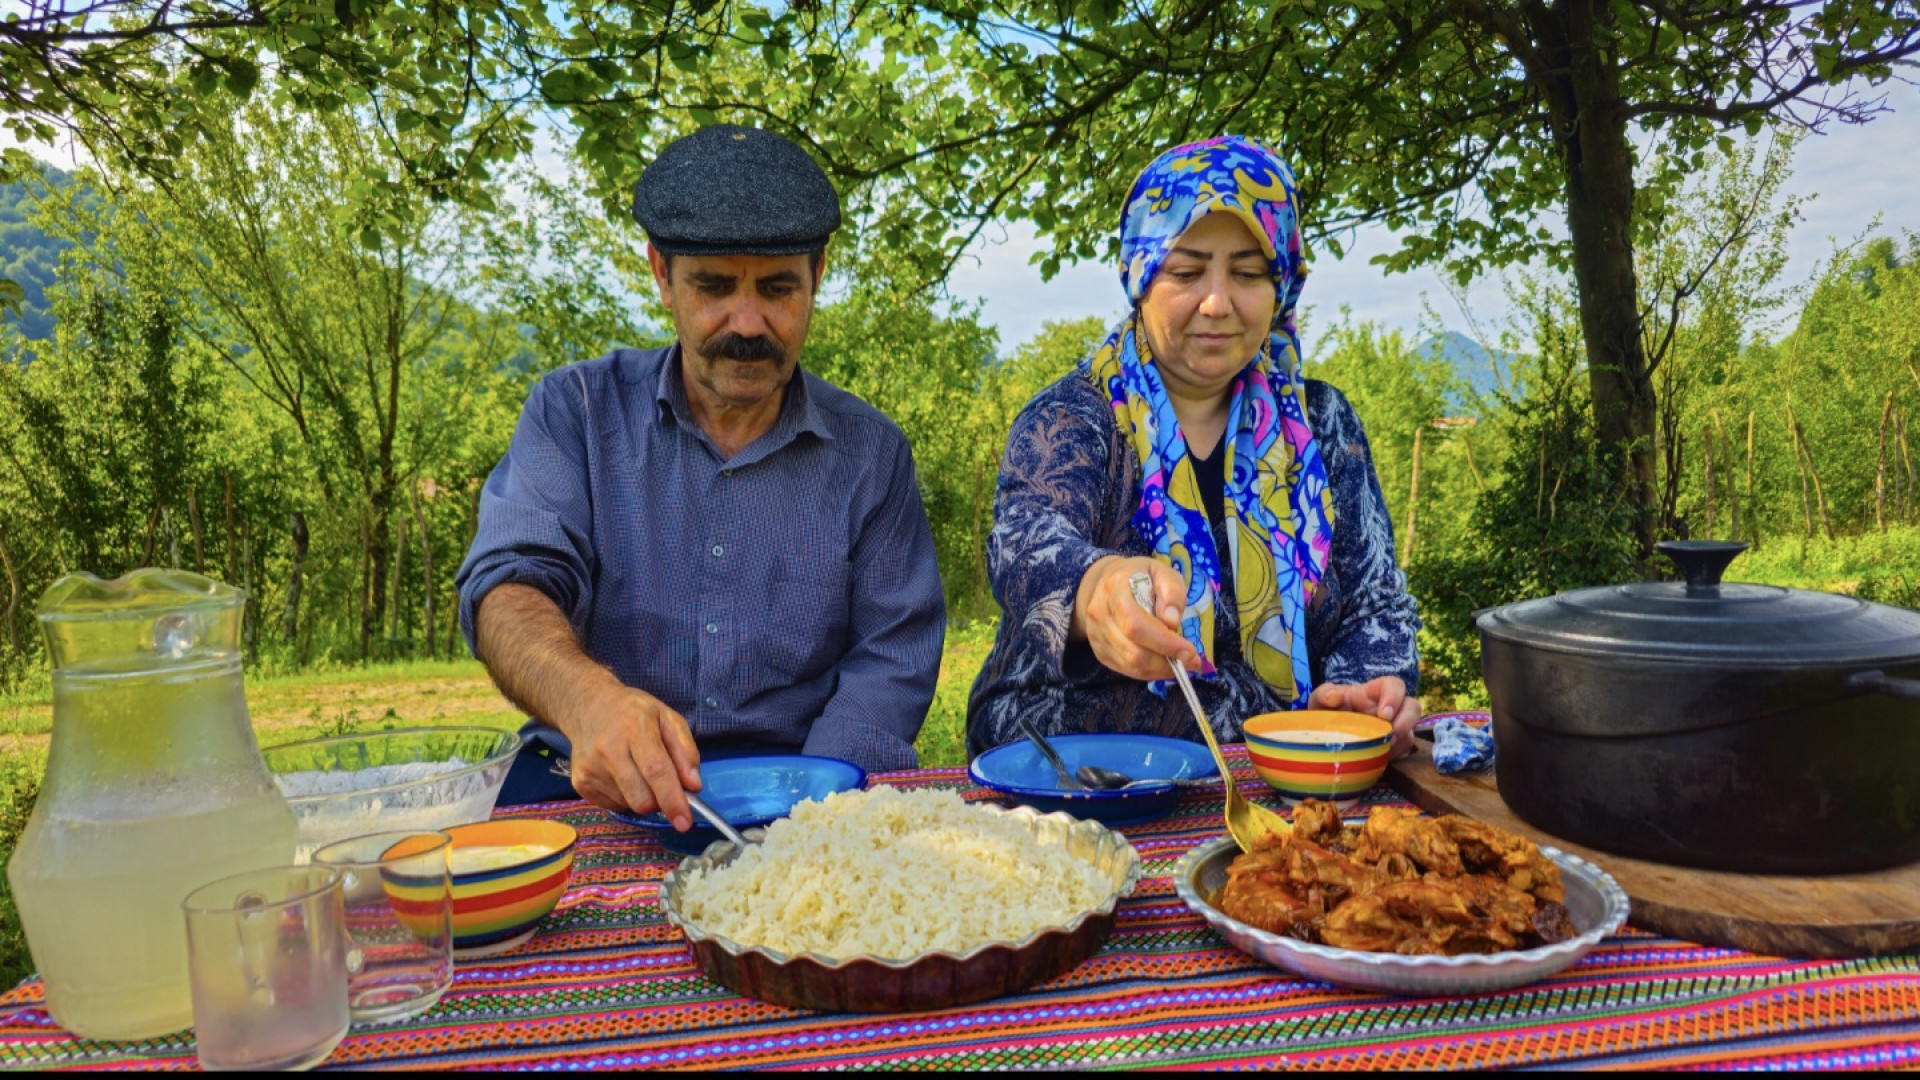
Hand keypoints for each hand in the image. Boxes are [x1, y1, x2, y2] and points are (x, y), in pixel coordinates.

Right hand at [564, 685, 702, 828]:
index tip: (684, 821)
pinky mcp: (580, 784)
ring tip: (638, 770)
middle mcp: (608, 750)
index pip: (655, 770)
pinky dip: (627, 797)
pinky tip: (622, 775)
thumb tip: (694, 786)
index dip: (672, 799)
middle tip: (665, 784)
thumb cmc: (634, 713)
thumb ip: (686, 751)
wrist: (589, 707)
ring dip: (643, 797)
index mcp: (634, 729)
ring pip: (630, 805)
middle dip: (661, 801)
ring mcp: (590, 769)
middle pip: (642, 797)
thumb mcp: (668, 718)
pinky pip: (615, 806)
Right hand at [1072, 555, 1199, 681]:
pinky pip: (1127, 670)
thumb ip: (1171, 591)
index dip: (1163, 642)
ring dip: (1161, 669)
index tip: (1190, 650)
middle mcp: (1099, 615)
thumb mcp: (1161, 571)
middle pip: (1132, 651)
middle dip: (1167, 661)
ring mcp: (1096, 636)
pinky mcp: (1100, 652)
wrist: (1104, 584)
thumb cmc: (1138, 576)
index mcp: (1114, 590)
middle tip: (1192, 661)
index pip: (1135, 624)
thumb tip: (1172, 621)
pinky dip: (1150, 672)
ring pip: (1131, 665)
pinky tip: (1165, 664)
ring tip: (1182, 663)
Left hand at [1309, 676, 1420, 757]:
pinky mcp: (1394, 745)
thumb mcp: (1320, 699)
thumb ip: (1324, 694)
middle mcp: (1389, 708)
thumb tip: (1334, 697)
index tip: (1384, 714)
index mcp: (1373, 692)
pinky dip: (1395, 754)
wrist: (1325, 732)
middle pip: (1412, 707)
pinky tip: (1380, 757)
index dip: (1394, 697)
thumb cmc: (1328, 710)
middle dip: (1406, 721)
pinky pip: (1404, 749)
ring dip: (1401, 740)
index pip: (1393, 685)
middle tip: (1391, 735)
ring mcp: (1394, 726)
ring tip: (1385, 749)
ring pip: (1411, 730)